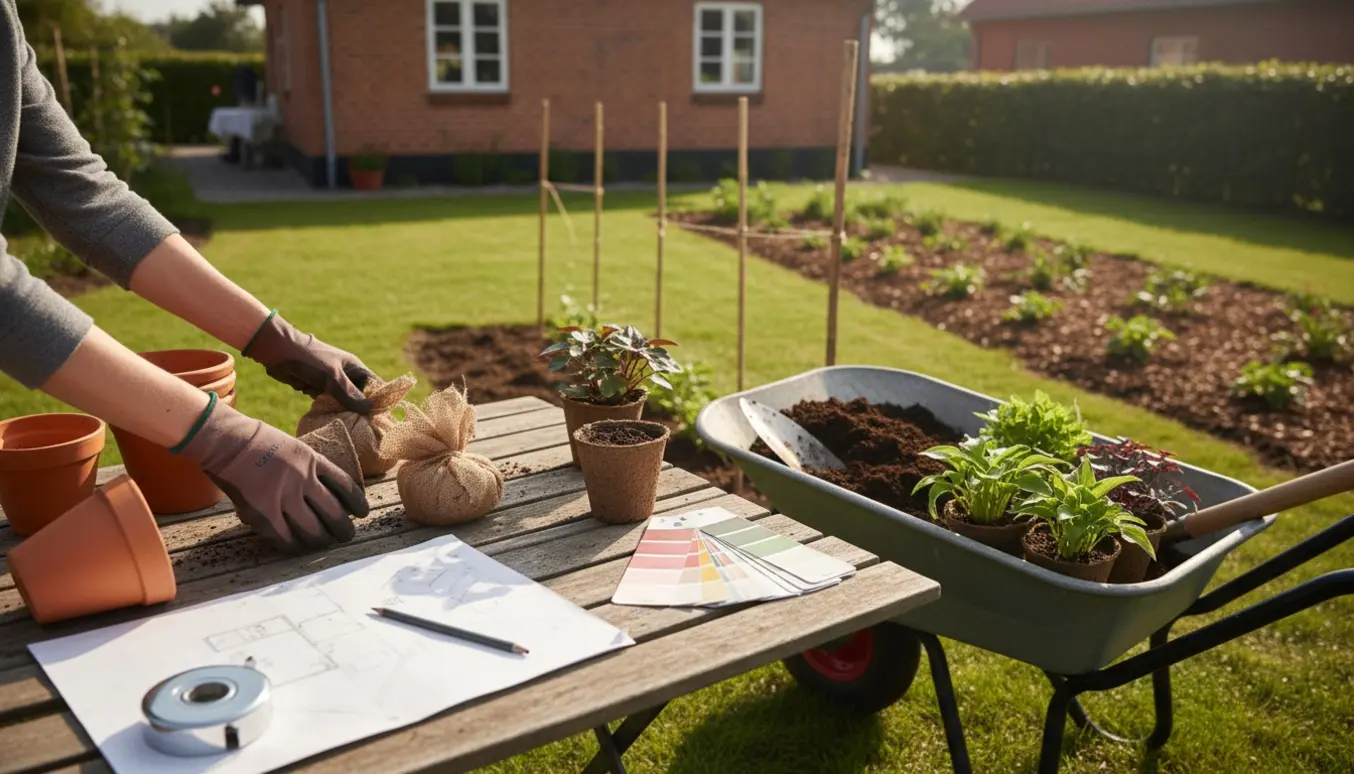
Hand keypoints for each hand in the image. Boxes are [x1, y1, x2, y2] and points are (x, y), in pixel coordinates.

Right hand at [179, 401, 369, 552]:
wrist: (226, 440)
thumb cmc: (253, 441)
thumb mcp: (290, 446)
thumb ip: (305, 468)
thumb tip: (316, 492)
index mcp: (313, 460)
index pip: (345, 485)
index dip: (357, 502)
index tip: (362, 513)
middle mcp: (304, 479)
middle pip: (334, 513)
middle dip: (343, 529)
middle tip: (346, 537)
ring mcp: (285, 497)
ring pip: (313, 529)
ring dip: (322, 541)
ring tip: (325, 545)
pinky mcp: (264, 513)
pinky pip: (286, 538)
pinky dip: (294, 546)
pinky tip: (297, 548)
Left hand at [244, 313, 374, 413]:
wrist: (278, 352)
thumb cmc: (309, 359)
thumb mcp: (331, 376)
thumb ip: (349, 393)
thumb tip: (369, 409)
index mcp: (355, 368)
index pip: (375, 386)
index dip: (379, 401)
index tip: (380, 419)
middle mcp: (346, 376)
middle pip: (359, 397)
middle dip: (358, 410)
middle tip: (362, 428)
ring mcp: (331, 383)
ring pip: (342, 403)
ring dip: (341, 411)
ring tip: (345, 424)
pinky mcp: (317, 389)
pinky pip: (327, 404)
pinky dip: (327, 410)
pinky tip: (328, 419)